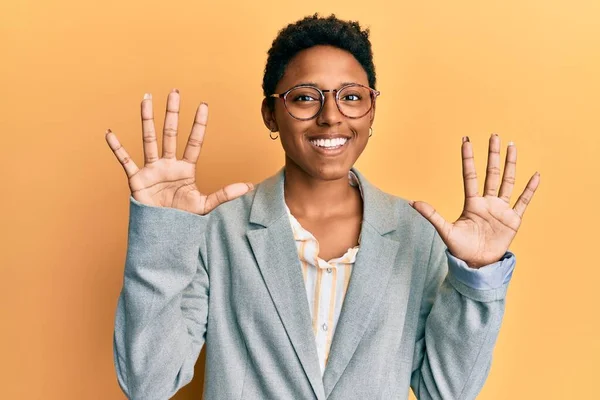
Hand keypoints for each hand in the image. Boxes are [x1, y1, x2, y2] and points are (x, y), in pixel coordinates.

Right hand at [105, 89, 253, 214]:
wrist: (163, 233)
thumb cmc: (183, 219)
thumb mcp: (205, 205)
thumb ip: (225, 194)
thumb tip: (248, 187)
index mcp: (186, 169)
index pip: (194, 142)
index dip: (199, 125)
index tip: (203, 105)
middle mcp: (169, 164)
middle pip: (171, 133)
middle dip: (173, 113)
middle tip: (175, 92)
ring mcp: (152, 170)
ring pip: (149, 139)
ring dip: (147, 119)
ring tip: (146, 99)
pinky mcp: (137, 179)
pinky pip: (125, 160)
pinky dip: (117, 148)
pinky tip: (110, 133)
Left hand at [410, 134, 539, 268]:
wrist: (477, 264)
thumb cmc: (460, 248)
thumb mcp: (445, 230)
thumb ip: (431, 215)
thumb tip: (412, 202)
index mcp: (471, 203)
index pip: (470, 176)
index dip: (468, 158)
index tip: (466, 140)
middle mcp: (487, 202)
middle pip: (491, 173)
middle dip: (492, 154)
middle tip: (494, 135)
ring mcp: (501, 209)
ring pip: (507, 181)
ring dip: (510, 164)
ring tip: (512, 146)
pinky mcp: (513, 219)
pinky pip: (523, 201)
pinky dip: (530, 189)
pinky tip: (536, 175)